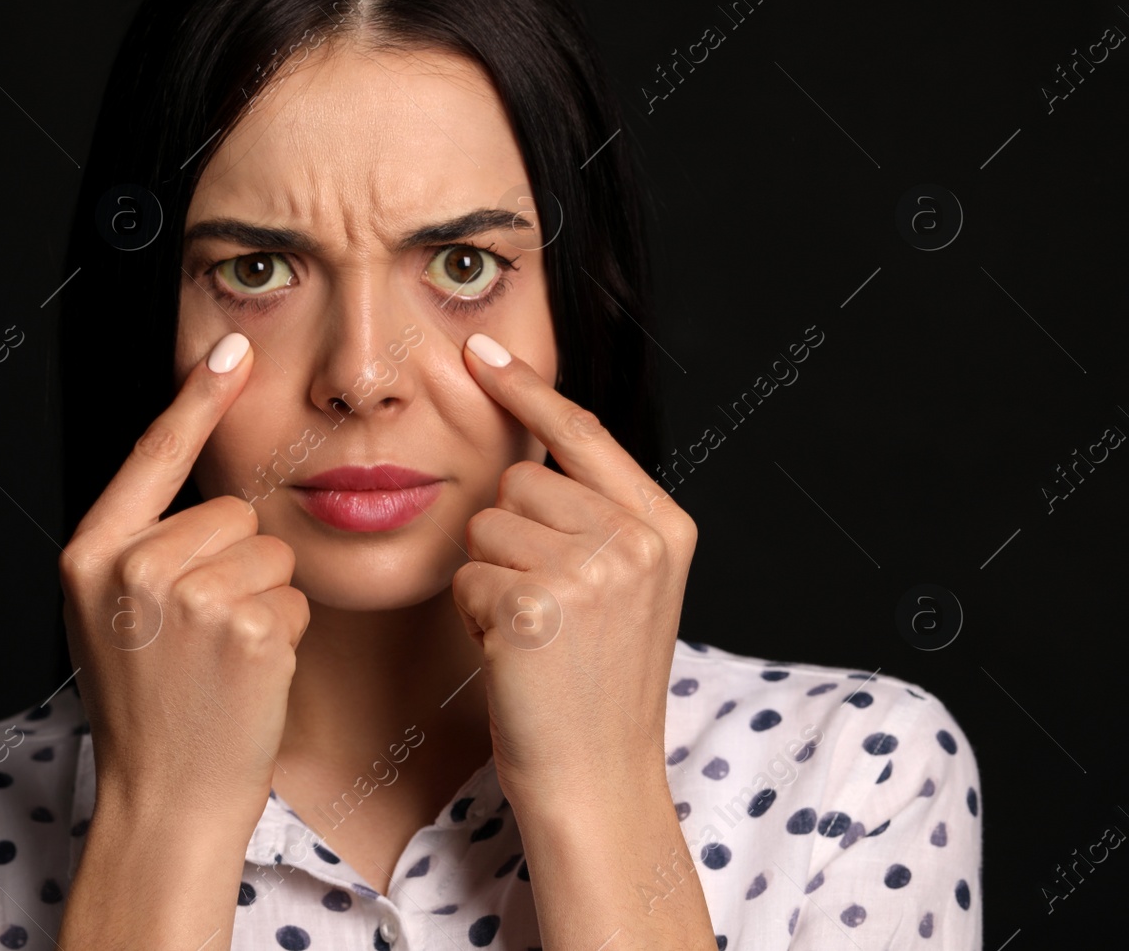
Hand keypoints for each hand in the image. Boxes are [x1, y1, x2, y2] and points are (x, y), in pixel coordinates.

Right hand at [59, 331, 310, 831]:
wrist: (165, 799)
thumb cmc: (148, 710)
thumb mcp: (111, 616)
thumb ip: (141, 548)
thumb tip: (202, 487)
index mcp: (91, 554)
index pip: (152, 453)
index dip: (197, 397)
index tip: (233, 348)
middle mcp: (131, 565)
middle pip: (230, 512)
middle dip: (234, 566)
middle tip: (201, 638)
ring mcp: (187, 595)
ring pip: (268, 553)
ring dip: (262, 601)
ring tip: (221, 659)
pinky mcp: (244, 626)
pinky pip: (293, 595)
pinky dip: (284, 634)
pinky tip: (247, 676)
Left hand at [450, 332, 695, 812]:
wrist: (597, 779)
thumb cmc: (594, 686)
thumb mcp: (624, 588)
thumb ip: (595, 516)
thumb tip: (526, 451)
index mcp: (664, 527)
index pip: (583, 433)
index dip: (526, 391)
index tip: (480, 351)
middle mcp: (636, 540)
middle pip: (517, 485)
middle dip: (507, 541)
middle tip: (542, 608)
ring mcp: (592, 571)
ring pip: (484, 528)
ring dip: (488, 580)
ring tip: (530, 633)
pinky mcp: (538, 606)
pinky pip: (466, 575)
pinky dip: (472, 615)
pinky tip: (512, 654)